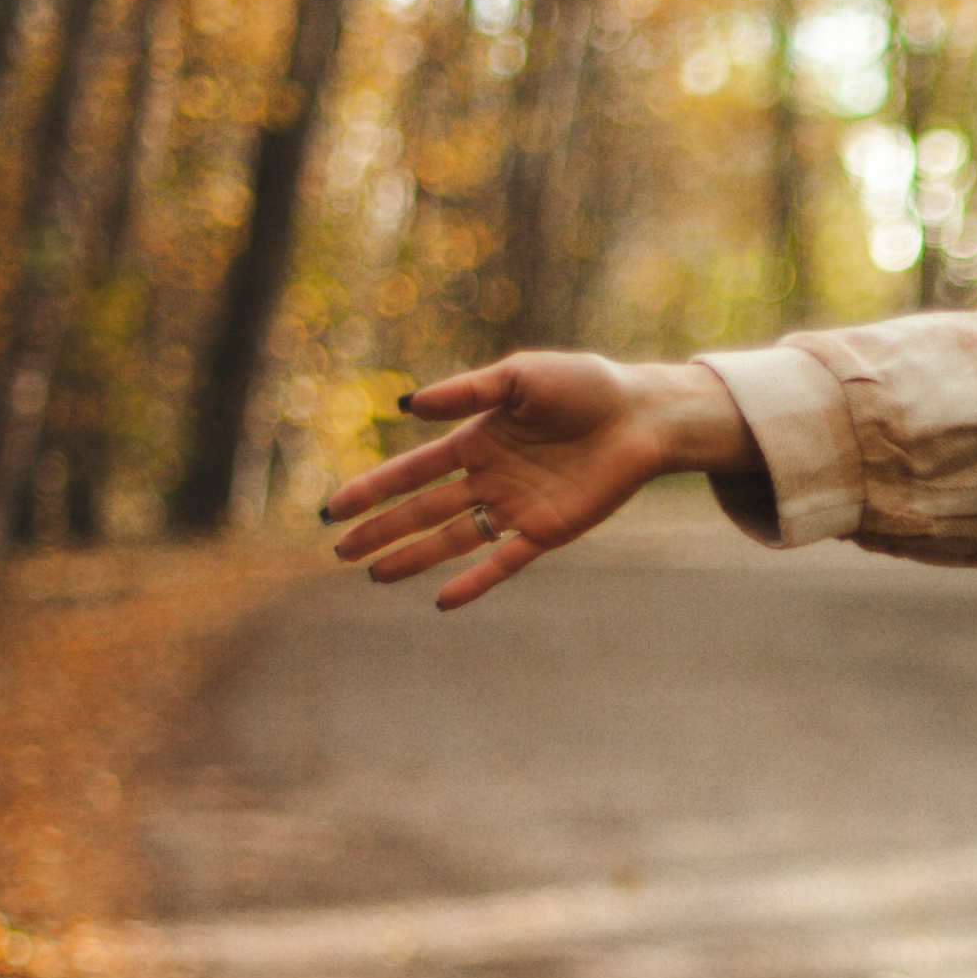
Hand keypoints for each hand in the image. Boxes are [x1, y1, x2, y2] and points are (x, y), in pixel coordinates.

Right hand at [320, 353, 756, 607]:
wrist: (642, 413)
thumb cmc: (584, 385)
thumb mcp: (520, 378)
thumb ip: (466, 392)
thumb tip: (406, 406)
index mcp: (476, 440)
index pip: (412, 471)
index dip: (373, 490)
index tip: (334, 509)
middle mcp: (489, 478)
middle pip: (423, 510)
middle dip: (381, 529)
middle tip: (339, 551)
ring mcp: (516, 507)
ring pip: (453, 539)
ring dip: (414, 557)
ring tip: (375, 575)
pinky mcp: (548, 530)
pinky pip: (504, 562)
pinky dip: (475, 581)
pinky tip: (443, 600)